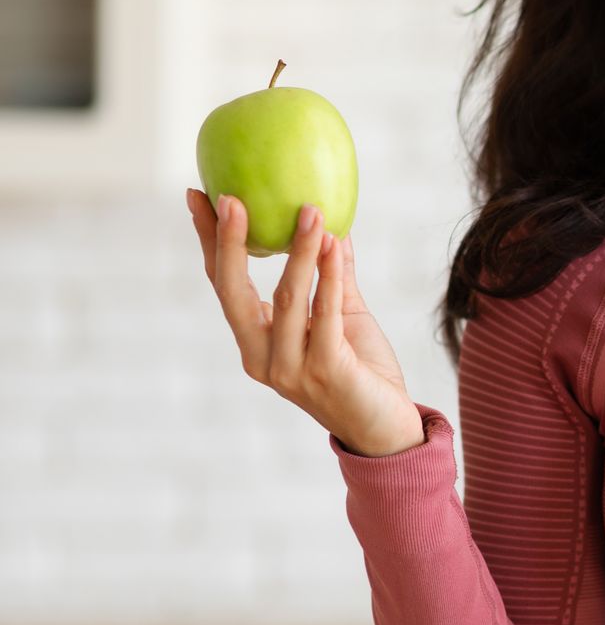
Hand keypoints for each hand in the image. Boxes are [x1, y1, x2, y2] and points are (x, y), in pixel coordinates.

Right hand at [186, 188, 423, 456]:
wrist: (386, 427)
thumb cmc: (360, 371)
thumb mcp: (343, 315)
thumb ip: (333, 276)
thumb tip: (330, 226)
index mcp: (255, 342)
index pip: (224, 284)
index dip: (210, 241)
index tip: (198, 196)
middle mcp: (261, 356)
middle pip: (233, 292)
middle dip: (227, 242)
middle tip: (229, 197)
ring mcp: (289, 367)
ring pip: (286, 298)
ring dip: (298, 251)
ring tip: (310, 210)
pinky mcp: (325, 370)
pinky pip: (325, 314)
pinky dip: (329, 276)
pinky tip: (334, 244)